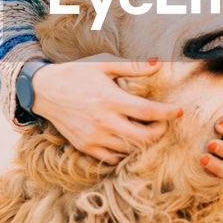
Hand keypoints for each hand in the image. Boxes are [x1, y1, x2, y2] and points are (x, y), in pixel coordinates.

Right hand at [30, 54, 182, 162]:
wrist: (44, 90)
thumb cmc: (75, 74)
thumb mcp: (103, 66)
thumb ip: (133, 67)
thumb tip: (158, 63)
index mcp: (110, 99)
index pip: (148, 111)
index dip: (168, 113)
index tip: (179, 111)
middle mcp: (103, 121)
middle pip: (143, 137)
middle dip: (160, 132)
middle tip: (163, 123)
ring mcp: (94, 137)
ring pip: (130, 150)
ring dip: (143, 143)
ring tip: (147, 131)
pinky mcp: (85, 147)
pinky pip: (112, 158)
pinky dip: (125, 153)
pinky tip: (128, 142)